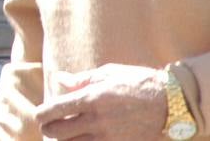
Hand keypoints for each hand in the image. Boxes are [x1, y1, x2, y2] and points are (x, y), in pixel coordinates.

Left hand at [34, 64, 165, 140]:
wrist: (169, 103)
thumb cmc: (137, 83)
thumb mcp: (107, 74)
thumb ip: (80, 80)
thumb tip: (59, 79)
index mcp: (89, 98)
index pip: (53, 110)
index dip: (41, 114)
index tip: (40, 114)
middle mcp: (96, 119)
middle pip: (58, 132)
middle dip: (48, 129)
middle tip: (49, 126)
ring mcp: (108, 136)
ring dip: (64, 140)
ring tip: (64, 134)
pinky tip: (82, 139)